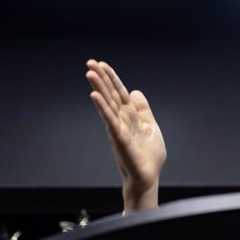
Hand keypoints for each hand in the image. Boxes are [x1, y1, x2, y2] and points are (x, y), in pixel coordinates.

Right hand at [85, 59, 166, 211]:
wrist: (148, 177)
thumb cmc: (148, 156)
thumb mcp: (150, 126)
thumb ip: (142, 110)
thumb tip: (135, 91)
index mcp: (129, 117)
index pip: (119, 93)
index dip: (112, 79)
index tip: (101, 64)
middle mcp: (120, 121)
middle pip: (110, 95)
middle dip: (101, 78)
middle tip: (89, 62)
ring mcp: (118, 129)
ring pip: (108, 105)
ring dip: (99, 88)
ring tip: (90, 73)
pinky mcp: (120, 139)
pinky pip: (110, 120)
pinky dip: (103, 108)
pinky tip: (95, 96)